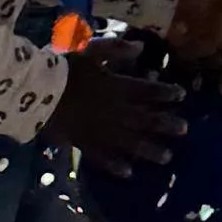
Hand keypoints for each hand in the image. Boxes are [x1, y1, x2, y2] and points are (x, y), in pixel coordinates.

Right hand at [57, 42, 180, 173]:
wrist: (37, 92)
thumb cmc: (64, 67)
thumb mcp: (91, 48)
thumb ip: (116, 48)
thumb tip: (141, 48)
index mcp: (115, 86)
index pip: (146, 91)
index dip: (164, 93)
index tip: (181, 96)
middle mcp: (112, 111)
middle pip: (143, 119)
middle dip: (164, 124)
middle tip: (184, 130)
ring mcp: (98, 129)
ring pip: (128, 142)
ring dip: (148, 149)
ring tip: (166, 157)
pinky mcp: (82, 142)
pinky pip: (101, 157)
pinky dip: (115, 166)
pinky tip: (128, 173)